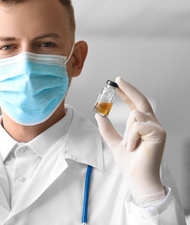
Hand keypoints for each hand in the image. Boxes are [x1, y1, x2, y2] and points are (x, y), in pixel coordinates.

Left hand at [95, 77, 165, 200]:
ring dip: (127, 132)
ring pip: (135, 114)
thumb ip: (107, 129)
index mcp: (142, 126)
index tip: (118, 83)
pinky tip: (133, 147)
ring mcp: (157, 128)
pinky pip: (137, 125)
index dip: (127, 92)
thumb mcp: (114, 143)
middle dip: (129, 89)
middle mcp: (151, 124)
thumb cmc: (130, 163)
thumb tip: (99, 115)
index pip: (135, 104)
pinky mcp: (159, 133)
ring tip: (129, 145)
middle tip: (117, 80)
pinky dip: (131, 137)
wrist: (137, 178)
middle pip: (141, 100)